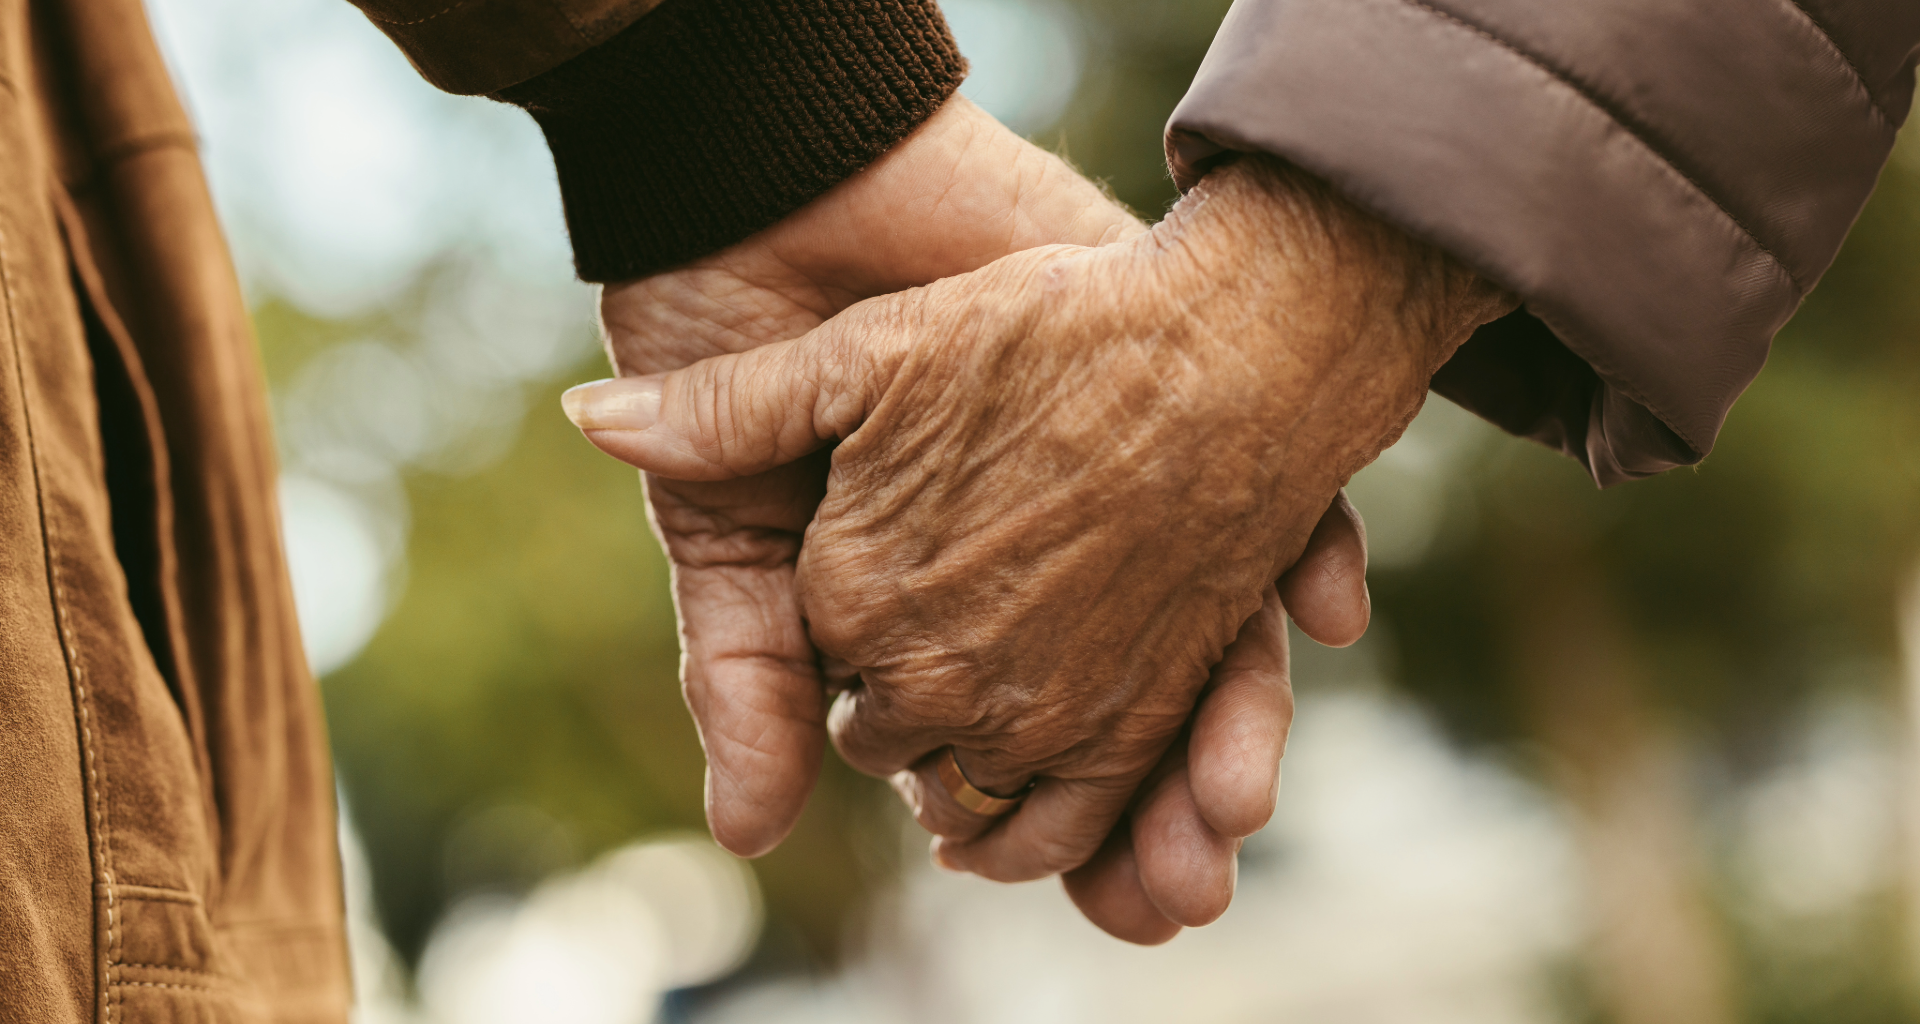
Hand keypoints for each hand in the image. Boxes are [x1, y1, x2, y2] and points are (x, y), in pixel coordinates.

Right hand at [570, 155, 1513, 902]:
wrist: (795, 199)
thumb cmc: (745, 351)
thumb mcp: (728, 523)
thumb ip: (741, 667)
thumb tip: (744, 835)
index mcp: (941, 615)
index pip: (1001, 755)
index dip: (1029, 827)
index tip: (1069, 889)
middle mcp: (1045, 570)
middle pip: (1122, 730)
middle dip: (1152, 826)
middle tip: (1173, 898)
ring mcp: (1118, 496)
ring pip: (1208, 648)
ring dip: (1234, 734)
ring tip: (1235, 811)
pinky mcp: (1166, 406)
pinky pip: (1275, 502)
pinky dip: (1308, 555)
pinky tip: (1326, 605)